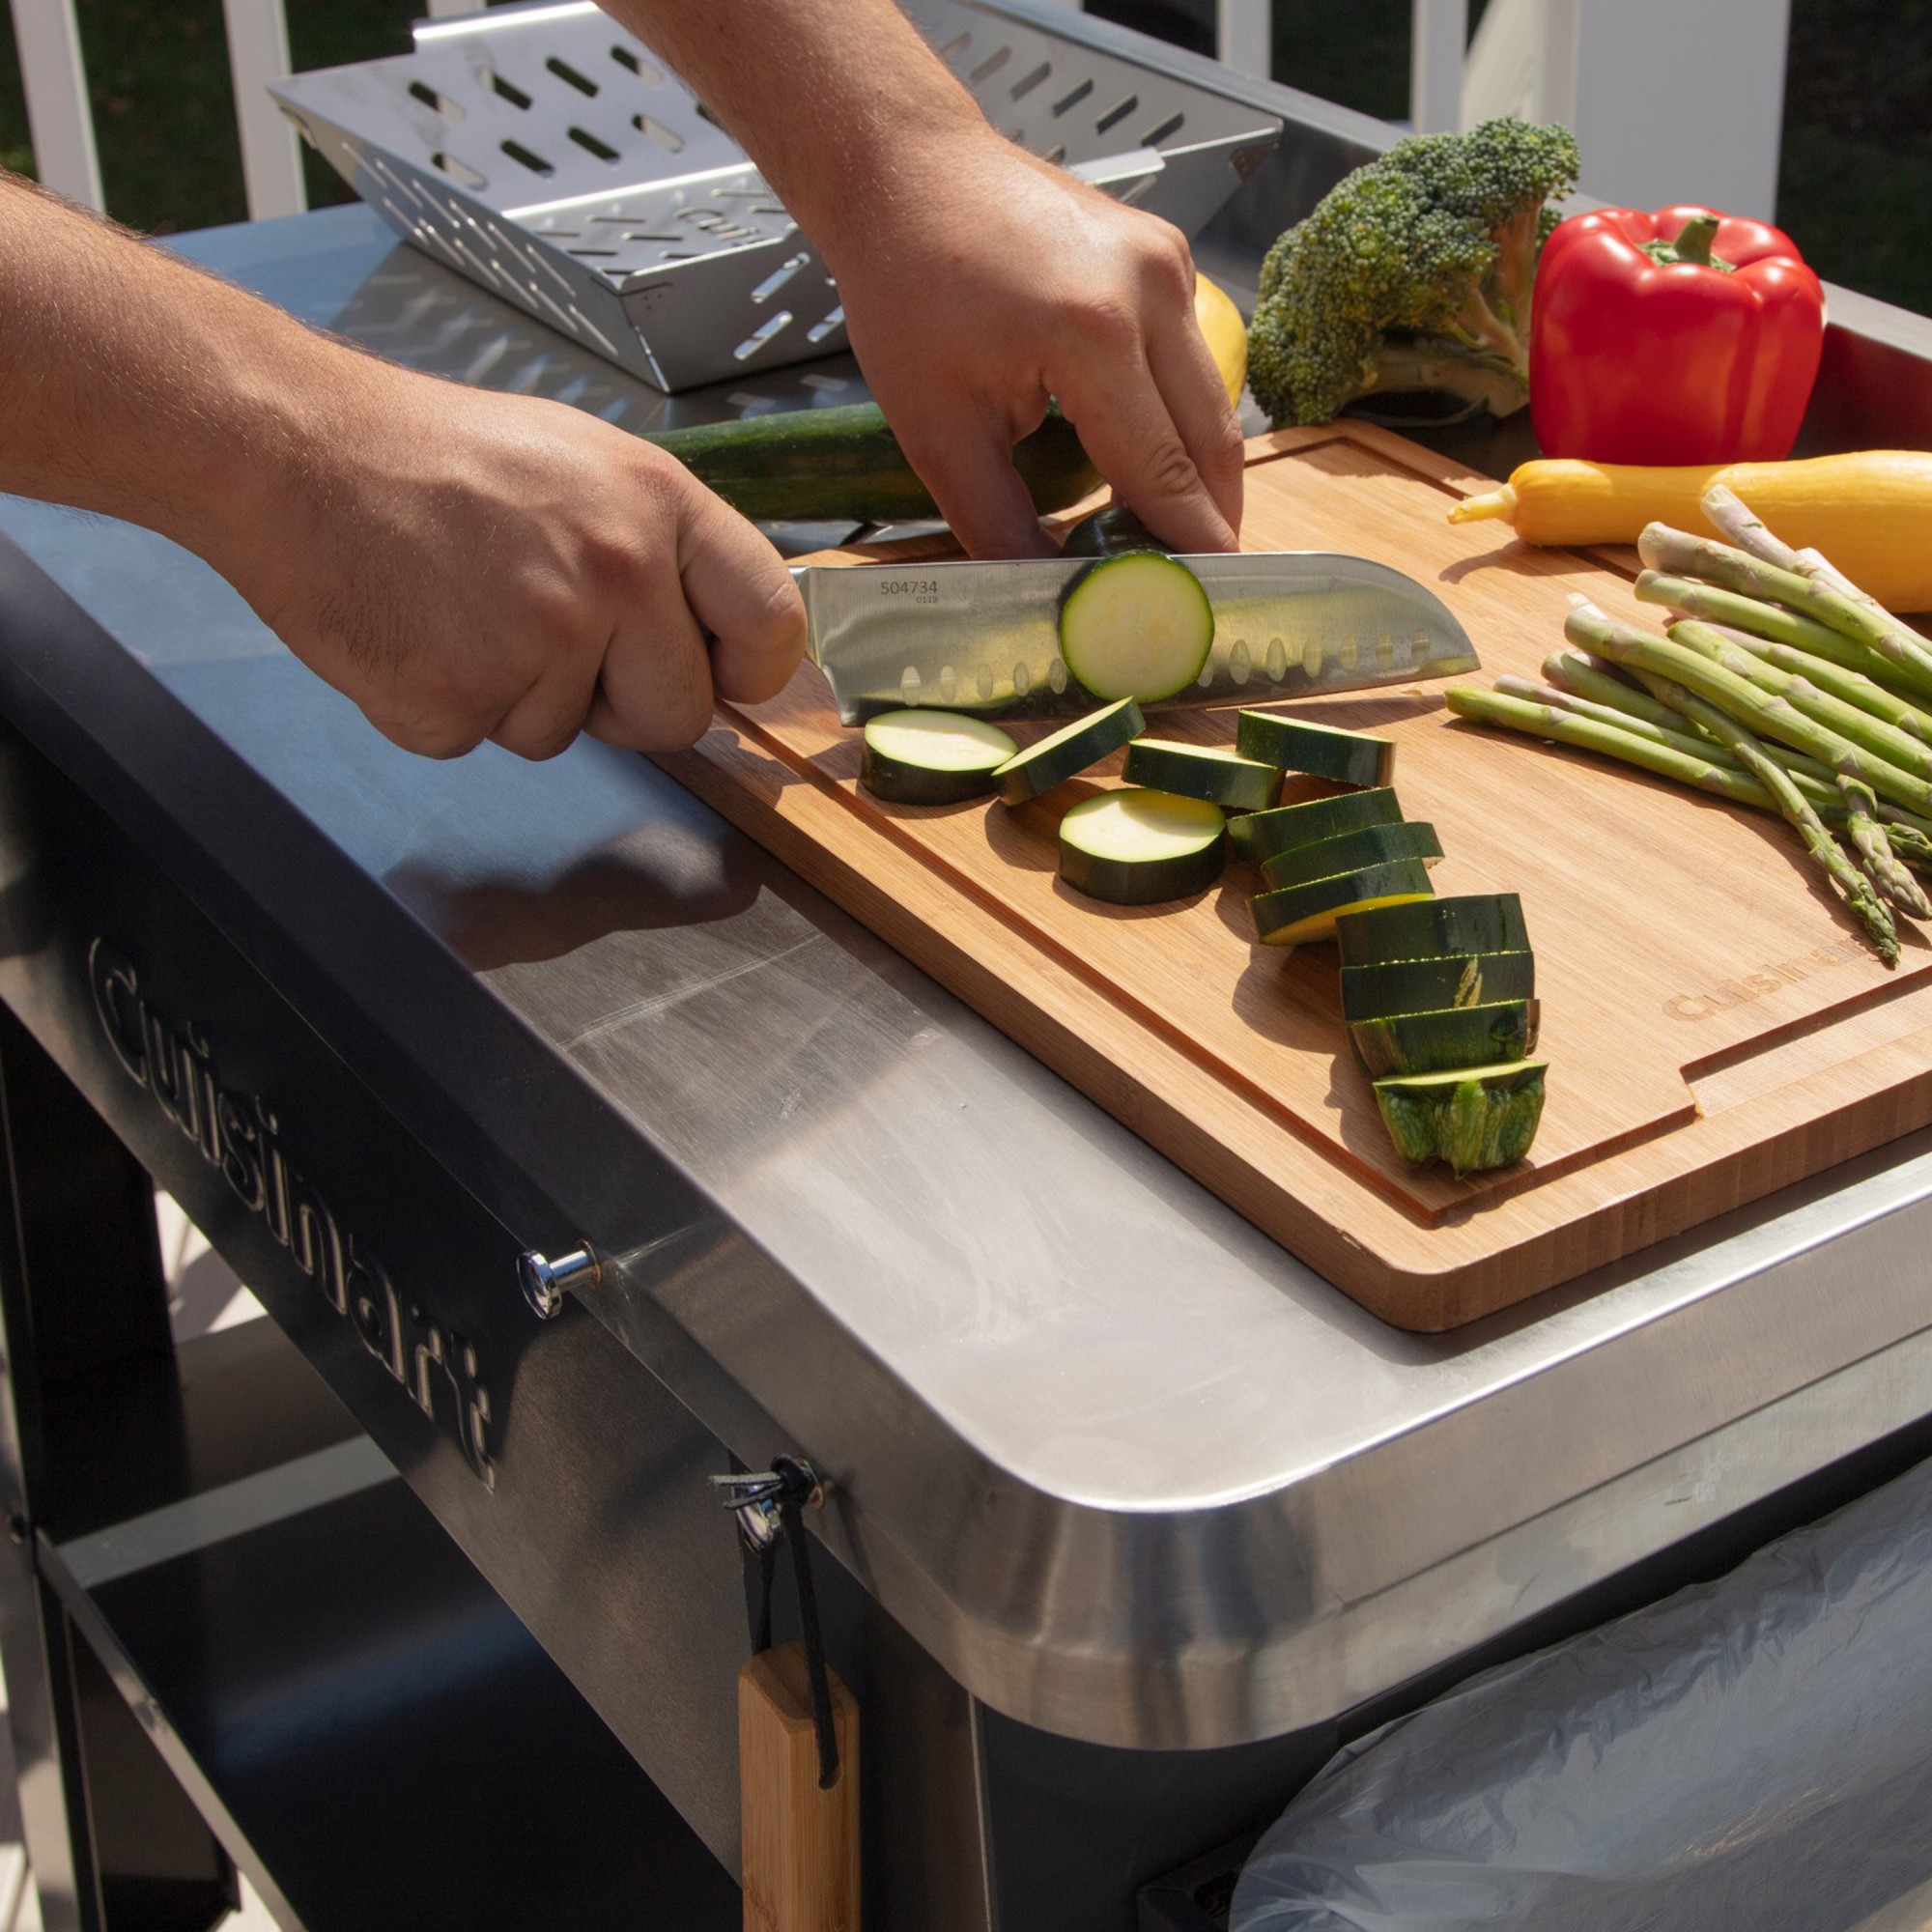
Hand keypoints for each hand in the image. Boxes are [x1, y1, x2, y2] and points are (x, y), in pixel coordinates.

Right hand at [208, 352, 804, 759]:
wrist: (290, 449)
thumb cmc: (430, 454)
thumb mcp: (579, 462)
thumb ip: (659, 548)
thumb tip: (713, 639)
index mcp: (656, 505)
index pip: (769, 622)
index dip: (751, 669)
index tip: (725, 677)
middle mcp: (614, 574)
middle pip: (675, 715)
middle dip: (624, 702)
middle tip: (549, 636)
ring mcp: (536, 642)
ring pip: (565, 734)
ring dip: (518, 696)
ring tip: (460, 605)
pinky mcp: (458, 699)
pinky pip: (481, 741)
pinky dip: (446, 706)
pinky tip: (417, 631)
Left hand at [821, 129, 1243, 558]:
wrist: (907, 173)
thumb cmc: (907, 290)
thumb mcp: (939, 432)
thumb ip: (1000, 527)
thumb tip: (1052, 598)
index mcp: (1094, 334)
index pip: (1163, 472)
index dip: (1184, 547)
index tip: (1198, 605)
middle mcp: (1151, 289)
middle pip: (1212, 440)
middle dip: (1208, 519)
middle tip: (1194, 583)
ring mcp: (1168, 263)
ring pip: (1213, 400)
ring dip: (1199, 472)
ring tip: (1170, 533)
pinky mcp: (1166, 253)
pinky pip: (1192, 358)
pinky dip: (1179, 416)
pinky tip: (1145, 459)